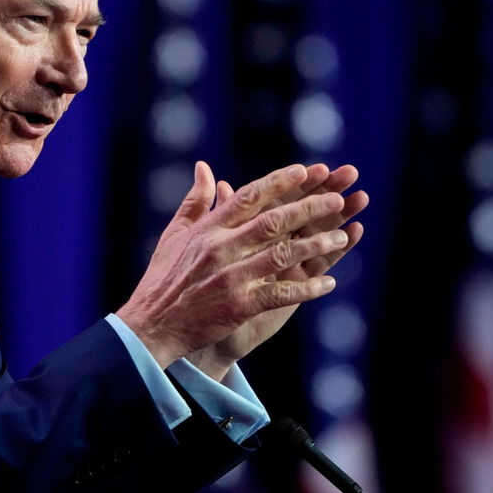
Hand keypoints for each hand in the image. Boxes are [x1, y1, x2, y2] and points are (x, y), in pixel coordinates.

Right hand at [116, 162, 350, 370]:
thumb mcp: (175, 234)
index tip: (306, 170)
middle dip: (308, 208)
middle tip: (337, 198)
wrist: (151, 325)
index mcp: (208, 229)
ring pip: (282, 255)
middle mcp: (221, 248)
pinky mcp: (239, 305)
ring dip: (315, 245)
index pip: (249, 197)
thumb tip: (205, 167)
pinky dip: (306, 289)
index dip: (279, 182)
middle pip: (273, 221)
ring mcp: (231, 277)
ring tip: (341, 237)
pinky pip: (280, 293)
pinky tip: (328, 283)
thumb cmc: (163, 278)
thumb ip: (195, 200)